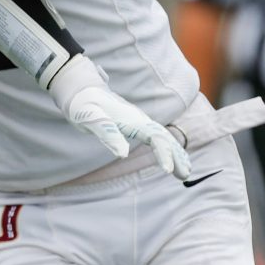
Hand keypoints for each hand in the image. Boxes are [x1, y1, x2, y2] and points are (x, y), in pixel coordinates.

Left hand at [50, 54, 191, 178]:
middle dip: (177, 157)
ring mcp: (139, 121)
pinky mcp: (135, 124)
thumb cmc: (82, 104)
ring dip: (176, 154)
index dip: (164, 153)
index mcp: (132, 119)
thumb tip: (122, 154)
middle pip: (165, 138)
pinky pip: (157, 137)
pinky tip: (172, 159)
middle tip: (184, 176)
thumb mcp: (90, 118)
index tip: (168, 170)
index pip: (156, 138)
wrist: (80, 89)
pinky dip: (168, 148)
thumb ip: (107, 133)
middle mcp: (140, 119)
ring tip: (184, 174)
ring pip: (164, 138)